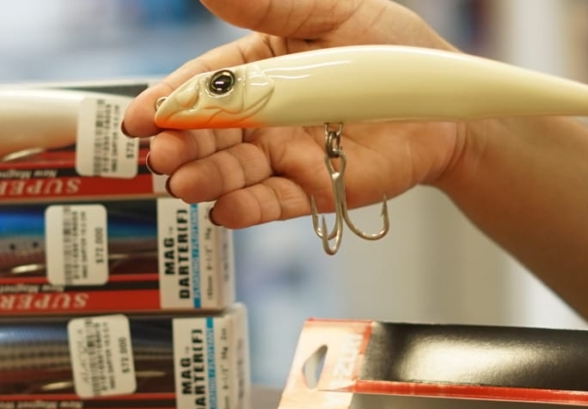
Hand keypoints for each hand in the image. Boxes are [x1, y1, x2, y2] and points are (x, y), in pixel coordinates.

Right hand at [121, 0, 467, 228]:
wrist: (448, 104)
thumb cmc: (393, 51)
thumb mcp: (335, 12)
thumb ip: (274, 4)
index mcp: (259, 67)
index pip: (204, 84)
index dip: (169, 99)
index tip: (139, 117)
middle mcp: (263, 115)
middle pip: (209, 133)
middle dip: (180, 145)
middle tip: (160, 154)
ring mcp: (284, 155)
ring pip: (233, 172)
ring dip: (205, 179)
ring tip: (183, 183)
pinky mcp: (311, 190)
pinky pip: (272, 202)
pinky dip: (247, 208)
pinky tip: (225, 210)